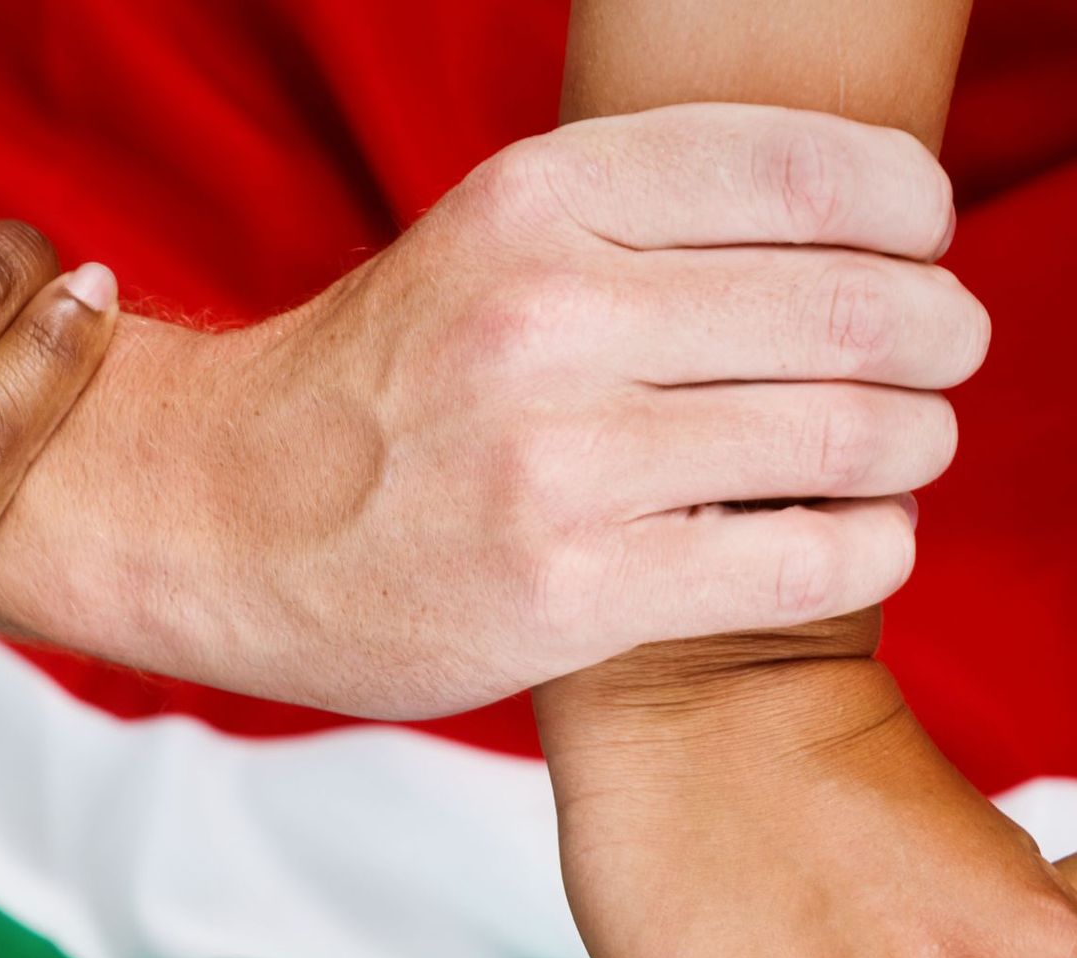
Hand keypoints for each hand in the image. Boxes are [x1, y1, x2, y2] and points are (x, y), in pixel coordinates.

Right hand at [0, 104, 984, 714]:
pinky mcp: (565, 590)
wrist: (211, 526)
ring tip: (904, 456)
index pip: (808, 173)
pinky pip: (798, 559)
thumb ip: (634, 232)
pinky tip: (861, 542)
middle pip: (850, 305)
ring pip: (843, 434)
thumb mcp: (478, 252)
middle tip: (940, 364)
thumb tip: (846, 247)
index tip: (921, 249)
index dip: (910, 214)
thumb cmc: (364, 399)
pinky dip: (867, 548)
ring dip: (912, 446)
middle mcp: (548, 315)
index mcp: (536, 202)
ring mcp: (556, 459)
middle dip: (934, 338)